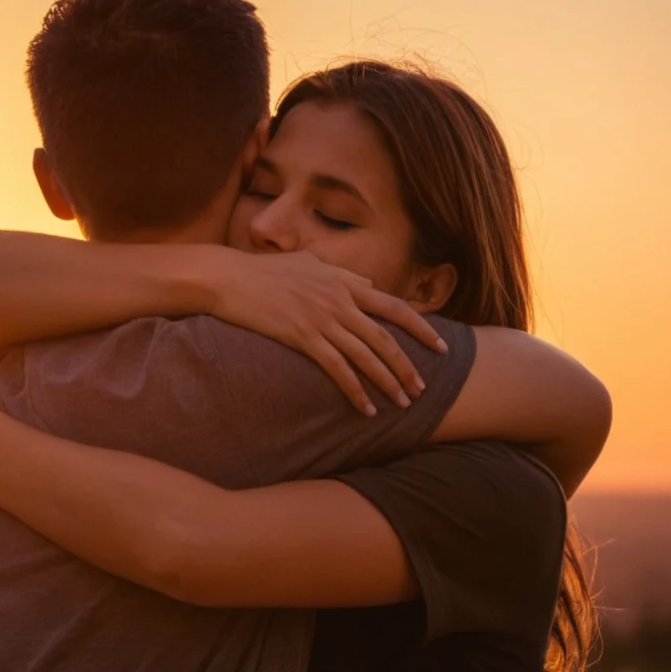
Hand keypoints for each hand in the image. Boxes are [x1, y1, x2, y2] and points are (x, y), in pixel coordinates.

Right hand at [207, 249, 446, 415]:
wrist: (229, 277)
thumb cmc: (264, 270)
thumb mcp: (308, 262)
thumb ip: (341, 273)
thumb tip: (367, 282)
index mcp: (344, 282)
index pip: (394, 306)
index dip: (421, 328)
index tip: (440, 346)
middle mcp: (339, 300)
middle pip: (386, 337)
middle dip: (408, 365)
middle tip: (422, 389)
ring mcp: (322, 318)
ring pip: (366, 355)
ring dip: (388, 382)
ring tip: (403, 403)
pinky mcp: (302, 336)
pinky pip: (337, 368)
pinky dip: (355, 390)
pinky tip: (366, 409)